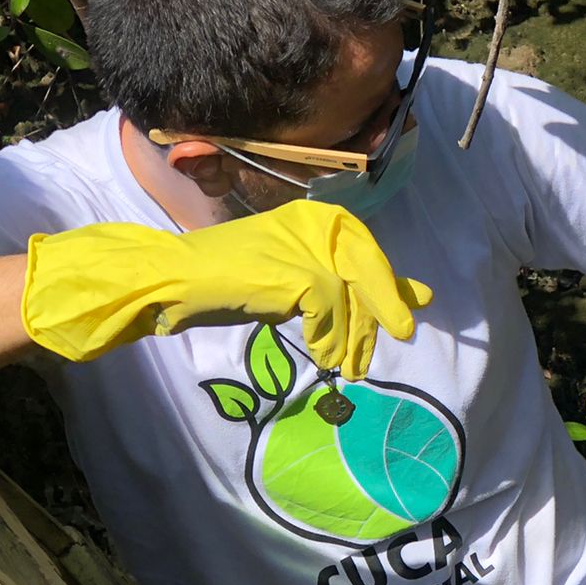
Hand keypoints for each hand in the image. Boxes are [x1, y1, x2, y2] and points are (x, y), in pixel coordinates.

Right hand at [22, 200, 430, 378]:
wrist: (170, 280)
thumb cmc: (226, 283)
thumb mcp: (296, 283)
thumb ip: (349, 285)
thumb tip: (415, 295)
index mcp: (314, 219)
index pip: (367, 248)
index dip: (389, 282)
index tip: (413, 308)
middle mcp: (312, 224)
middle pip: (368, 266)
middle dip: (385, 306)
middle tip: (401, 334)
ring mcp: (299, 246)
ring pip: (350, 294)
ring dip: (353, 336)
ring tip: (351, 365)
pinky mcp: (289, 273)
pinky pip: (326, 310)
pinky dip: (328, 338)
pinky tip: (322, 356)